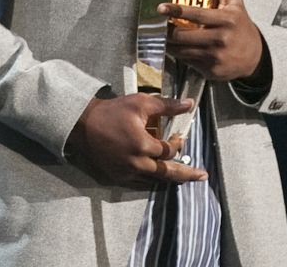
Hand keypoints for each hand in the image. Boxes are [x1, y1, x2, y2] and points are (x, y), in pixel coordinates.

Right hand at [66, 94, 206, 187]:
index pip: (169, 150)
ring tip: (185, 178)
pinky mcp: (117, 176)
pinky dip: (152, 179)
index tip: (179, 136)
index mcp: (143, 146)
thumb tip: (190, 105)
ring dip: (171, 178)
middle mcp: (136, 164)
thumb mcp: (141, 103)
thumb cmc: (112, 111)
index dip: (177, 143)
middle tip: (203, 176)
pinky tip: (160, 178)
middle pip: (168, 173)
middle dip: (187, 174)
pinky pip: (140, 182)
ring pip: (154, 180)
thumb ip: (167, 106)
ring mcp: (126, 173)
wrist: (83, 124)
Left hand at [161, 0, 265, 81]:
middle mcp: (220, 39)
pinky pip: (187, 62)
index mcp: (226, 20)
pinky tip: (176, 48)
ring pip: (182, 50)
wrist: (254, 57)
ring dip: (169, 43)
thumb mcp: (235, 4)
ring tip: (162, 35)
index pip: (196, 14)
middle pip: (183, 35)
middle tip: (157, 24)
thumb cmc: (241, 26)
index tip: (160, 8)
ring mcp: (215, 57)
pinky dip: (179, 55)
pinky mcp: (211, 71)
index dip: (176, 10)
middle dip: (167, 30)